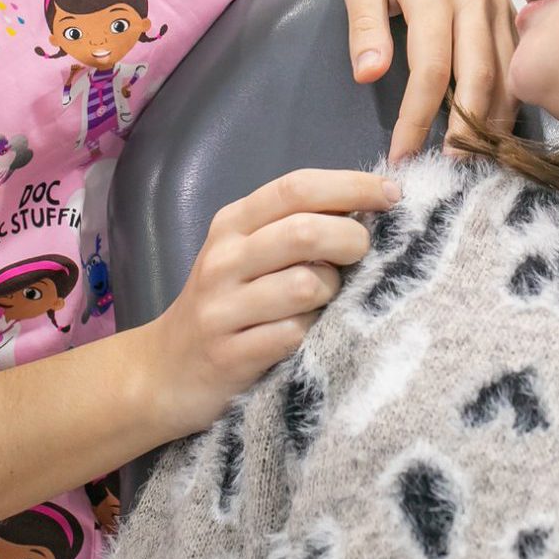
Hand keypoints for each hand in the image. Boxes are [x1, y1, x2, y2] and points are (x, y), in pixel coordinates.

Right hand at [131, 169, 397, 434]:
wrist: (165, 372)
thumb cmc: (226, 305)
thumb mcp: (249, 255)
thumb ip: (296, 228)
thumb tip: (369, 207)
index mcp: (233, 223)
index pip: (297, 187)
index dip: (351, 186)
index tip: (393, 194)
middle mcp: (224, 259)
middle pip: (305, 232)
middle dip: (351, 240)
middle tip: (362, 256)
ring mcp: (223, 308)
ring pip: (307, 285)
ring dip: (333, 294)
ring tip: (326, 303)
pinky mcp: (230, 355)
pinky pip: (294, 335)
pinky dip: (313, 334)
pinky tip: (308, 336)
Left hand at [342, 0, 516, 159]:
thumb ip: (364, 24)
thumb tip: (370, 76)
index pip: (431, 70)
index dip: (416, 118)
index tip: (401, 153)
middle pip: (479, 79)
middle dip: (465, 132)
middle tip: (447, 172)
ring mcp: (499, 3)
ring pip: (507, 73)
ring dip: (493, 121)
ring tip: (473, 159)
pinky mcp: (510, 8)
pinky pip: (517, 59)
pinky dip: (510, 96)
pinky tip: (496, 126)